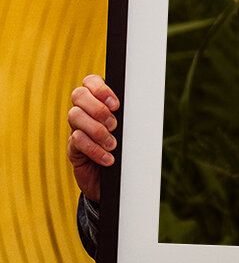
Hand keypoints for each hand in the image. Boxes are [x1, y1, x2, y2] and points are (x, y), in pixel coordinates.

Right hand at [67, 75, 119, 201]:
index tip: (116, 105)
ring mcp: (76, 128)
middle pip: (78, 95)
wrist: (116, 180)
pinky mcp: (73, 148)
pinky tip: (108, 158)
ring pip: (75, 116)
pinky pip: (77, 140)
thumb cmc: (126, 149)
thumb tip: (142, 105)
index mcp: (98, 101)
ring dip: (97, 130)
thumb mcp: (129, 130)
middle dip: (98, 108)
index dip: (100, 89)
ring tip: (112, 144)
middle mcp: (84, 111)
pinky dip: (94, 149)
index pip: (90, 81)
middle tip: (114, 125)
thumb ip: (129, 116)